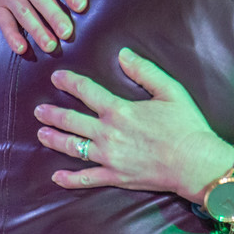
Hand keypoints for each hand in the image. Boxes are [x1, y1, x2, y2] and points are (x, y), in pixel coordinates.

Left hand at [35, 48, 233, 197]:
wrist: (194, 162)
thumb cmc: (186, 125)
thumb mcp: (170, 90)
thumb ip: (144, 71)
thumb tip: (123, 55)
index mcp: (119, 110)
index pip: (87, 91)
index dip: (70, 82)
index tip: (56, 77)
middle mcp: (108, 134)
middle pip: (72, 121)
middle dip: (53, 114)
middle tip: (39, 110)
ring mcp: (109, 157)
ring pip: (73, 148)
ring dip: (54, 139)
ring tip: (42, 134)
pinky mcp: (115, 177)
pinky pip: (86, 178)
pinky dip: (69, 179)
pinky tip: (57, 176)